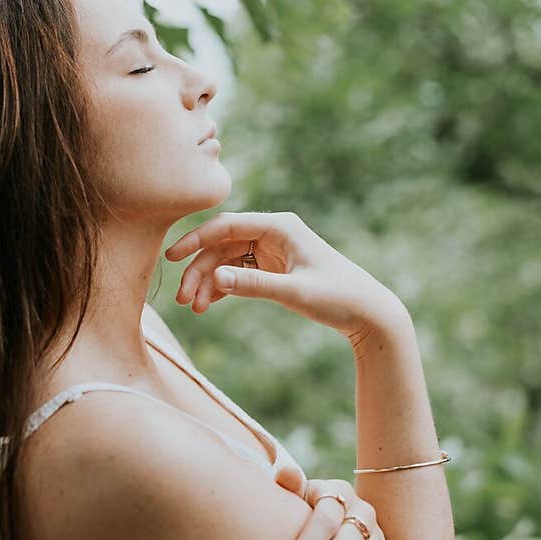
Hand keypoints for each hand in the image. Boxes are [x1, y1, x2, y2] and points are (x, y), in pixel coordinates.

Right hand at [165, 209, 406, 341]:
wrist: (368, 313)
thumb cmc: (338, 297)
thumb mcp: (294, 292)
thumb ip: (253, 285)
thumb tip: (214, 277)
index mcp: (279, 226)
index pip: (227, 226)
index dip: (196, 239)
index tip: (171, 257)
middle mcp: (273, 234)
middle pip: (222, 246)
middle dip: (200, 270)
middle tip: (182, 298)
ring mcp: (272, 251)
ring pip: (227, 262)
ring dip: (209, 282)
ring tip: (194, 308)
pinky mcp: (273, 269)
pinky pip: (239, 273)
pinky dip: (223, 288)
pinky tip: (208, 304)